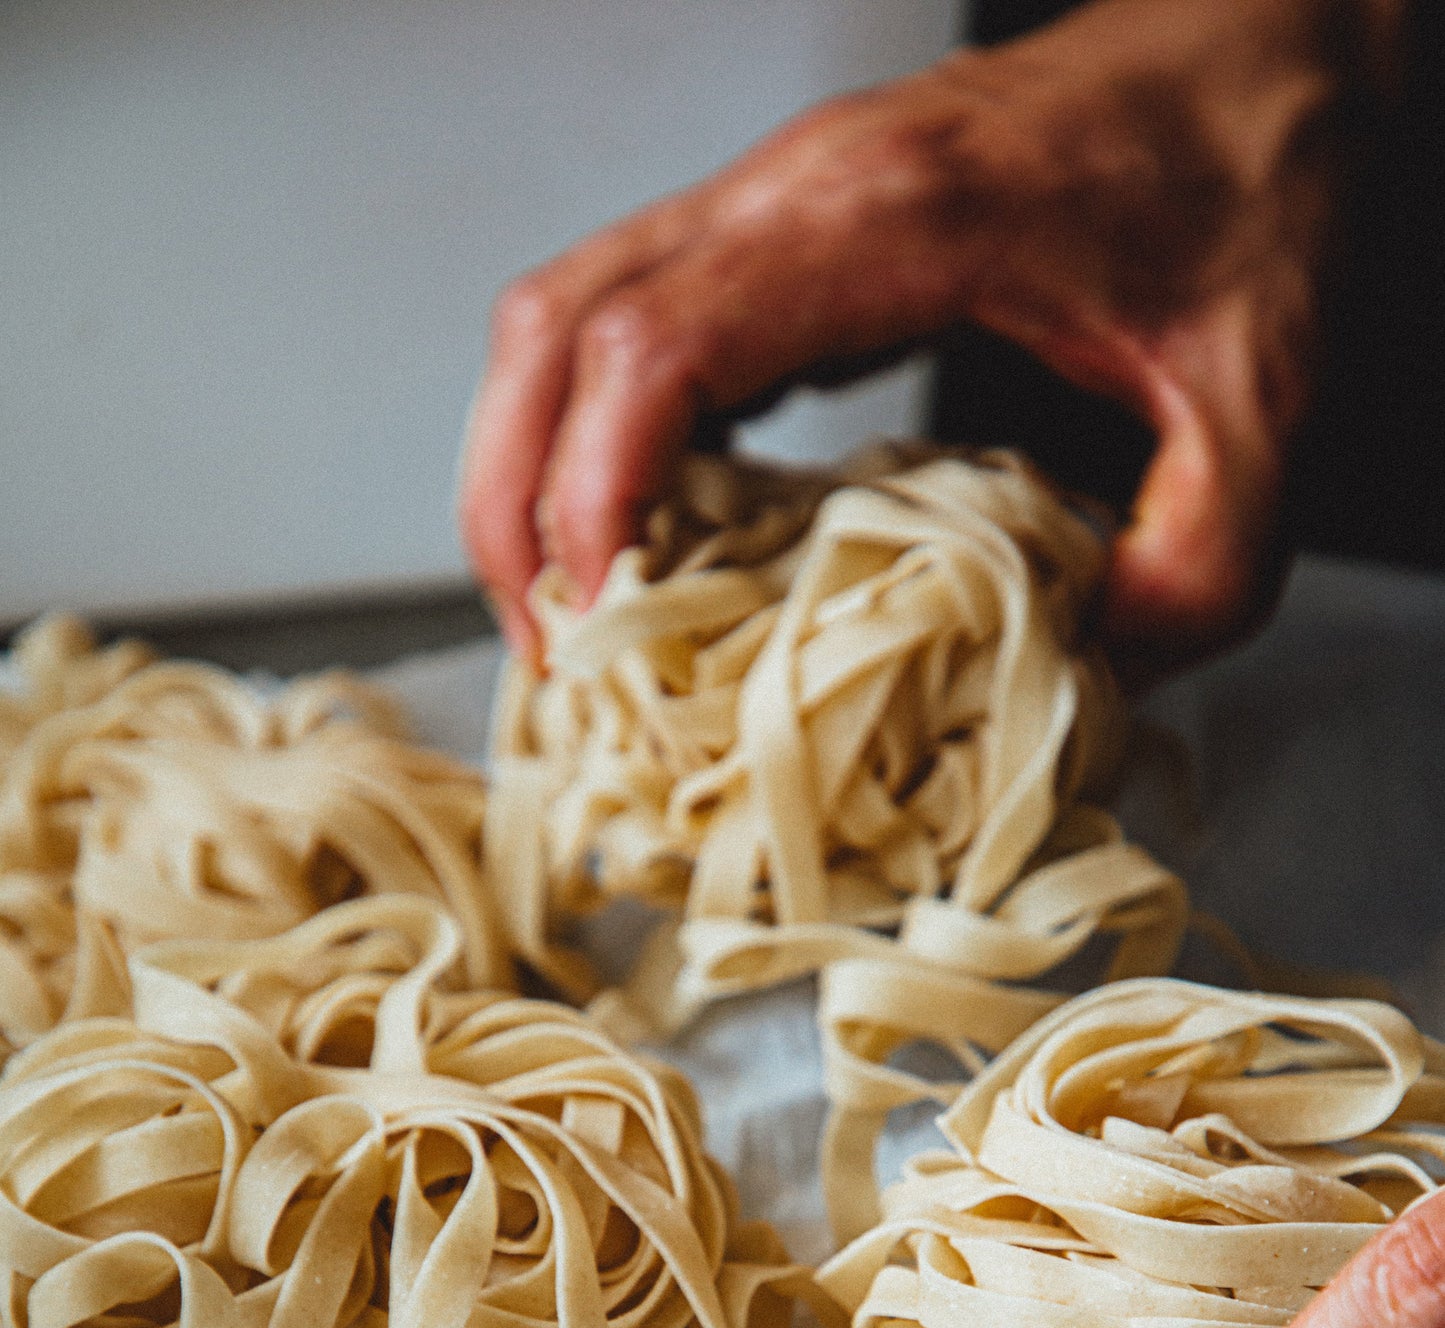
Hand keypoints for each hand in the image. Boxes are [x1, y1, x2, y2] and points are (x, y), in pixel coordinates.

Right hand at [458, 0, 1400, 674]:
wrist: (1254, 53)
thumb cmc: (1242, 178)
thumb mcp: (1262, 407)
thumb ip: (1195, 566)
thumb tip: (1085, 678)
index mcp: (888, 219)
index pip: (651, 348)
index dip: (587, 499)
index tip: (599, 628)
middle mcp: (796, 191)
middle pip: (553, 330)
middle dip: (514, 506)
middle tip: (552, 652)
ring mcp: (773, 201)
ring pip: (561, 316)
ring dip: (528, 467)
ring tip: (566, 611)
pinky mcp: (779, 230)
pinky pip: (623, 318)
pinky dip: (588, 433)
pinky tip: (637, 535)